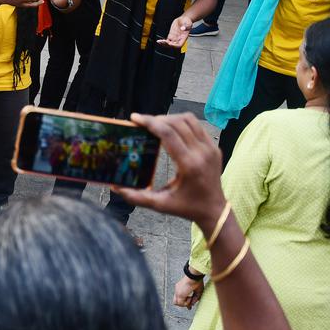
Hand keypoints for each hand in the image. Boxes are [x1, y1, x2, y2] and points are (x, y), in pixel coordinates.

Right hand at [115, 113, 226, 227]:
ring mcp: (210, 148)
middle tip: (142, 123)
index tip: (135, 118)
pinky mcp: (214, 147)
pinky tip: (171, 130)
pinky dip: (182, 123)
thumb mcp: (160, 205)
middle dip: (156, 119)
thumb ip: (137, 197)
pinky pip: (197, 126)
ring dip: (170, 118)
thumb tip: (115, 188)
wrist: (214, 211)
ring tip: (156, 124)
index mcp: (189, 165)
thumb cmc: (187, 208)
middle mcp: (201, 153)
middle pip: (177, 122)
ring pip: (189, 119)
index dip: (150, 122)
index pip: (168, 134)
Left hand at [158, 15, 192, 47]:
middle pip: (173, 45)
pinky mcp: (171, 35)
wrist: (184, 19)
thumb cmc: (187, 21)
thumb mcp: (188, 23)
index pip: (179, 45)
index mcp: (184, 37)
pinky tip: (159, 41)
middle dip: (168, 45)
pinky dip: (163, 41)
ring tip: (159, 41)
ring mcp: (175, 37)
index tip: (170, 43)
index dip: (174, 45)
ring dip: (164, 44)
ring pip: (169, 43)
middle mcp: (179, 39)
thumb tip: (182, 28)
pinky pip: (167, 40)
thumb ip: (186, 26)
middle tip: (163, 42)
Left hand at [174, 275, 204, 308]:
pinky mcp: (179, 294)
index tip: (189, 307)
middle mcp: (178, 290)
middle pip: (176, 301)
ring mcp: (177, 292)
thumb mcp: (197, 292)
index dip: (184, 303)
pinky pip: (181, 303)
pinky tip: (190, 297)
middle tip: (189, 306)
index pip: (179, 297)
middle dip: (183, 304)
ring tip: (191, 298)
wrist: (194, 276)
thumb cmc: (197, 281)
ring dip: (185, 303)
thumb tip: (191, 305)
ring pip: (177, 303)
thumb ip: (194, 299)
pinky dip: (187, 302)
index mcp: (181, 288)